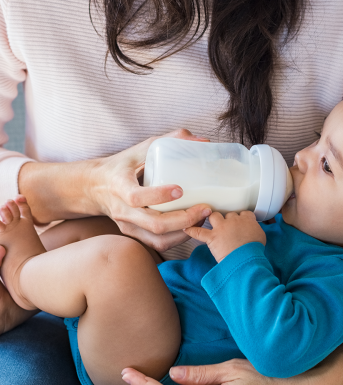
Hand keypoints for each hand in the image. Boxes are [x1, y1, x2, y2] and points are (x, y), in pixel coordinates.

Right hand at [88, 129, 211, 251]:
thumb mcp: (141, 148)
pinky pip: (158, 244)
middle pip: (155, 224)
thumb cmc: (122, 166)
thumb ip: (170, 140)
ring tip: (202, 219)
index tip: (180, 190)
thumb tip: (203, 140)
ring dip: (185, 232)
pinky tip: (191, 226)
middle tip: (205, 209)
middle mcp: (122, 210)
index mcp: (119, 186)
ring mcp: (128, 225)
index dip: (159, 196)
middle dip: (184, 219)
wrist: (96, 187)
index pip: (136, 197)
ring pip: (159, 239)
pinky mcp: (134, 234)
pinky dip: (178, 239)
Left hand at [184, 211, 265, 261]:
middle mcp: (233, 220)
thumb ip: (255, 230)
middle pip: (228, 214)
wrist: (246, 258)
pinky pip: (198, 232)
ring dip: (213, 219)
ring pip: (214, 216)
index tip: (240, 222)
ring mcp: (221, 228)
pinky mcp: (212, 237)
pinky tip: (187, 229)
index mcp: (247, 219)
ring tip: (212, 223)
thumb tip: (252, 231)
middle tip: (228, 227)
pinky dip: (192, 231)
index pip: (243, 213)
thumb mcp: (261, 236)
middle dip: (227, 220)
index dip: (241, 217)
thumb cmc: (255, 250)